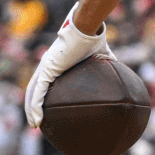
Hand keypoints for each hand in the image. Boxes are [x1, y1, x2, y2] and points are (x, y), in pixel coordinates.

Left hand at [24, 3, 112, 127]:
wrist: (87, 29)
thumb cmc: (94, 38)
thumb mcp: (103, 56)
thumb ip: (108, 66)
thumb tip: (123, 75)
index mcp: (58, 63)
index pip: (47, 82)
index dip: (45, 94)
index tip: (49, 106)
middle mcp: (47, 66)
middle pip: (35, 90)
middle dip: (34, 105)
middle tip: (38, 120)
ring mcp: (45, 69)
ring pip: (32, 94)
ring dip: (31, 110)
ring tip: (34, 125)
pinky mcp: (46, 71)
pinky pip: (37, 94)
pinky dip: (34, 108)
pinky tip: (36, 121)